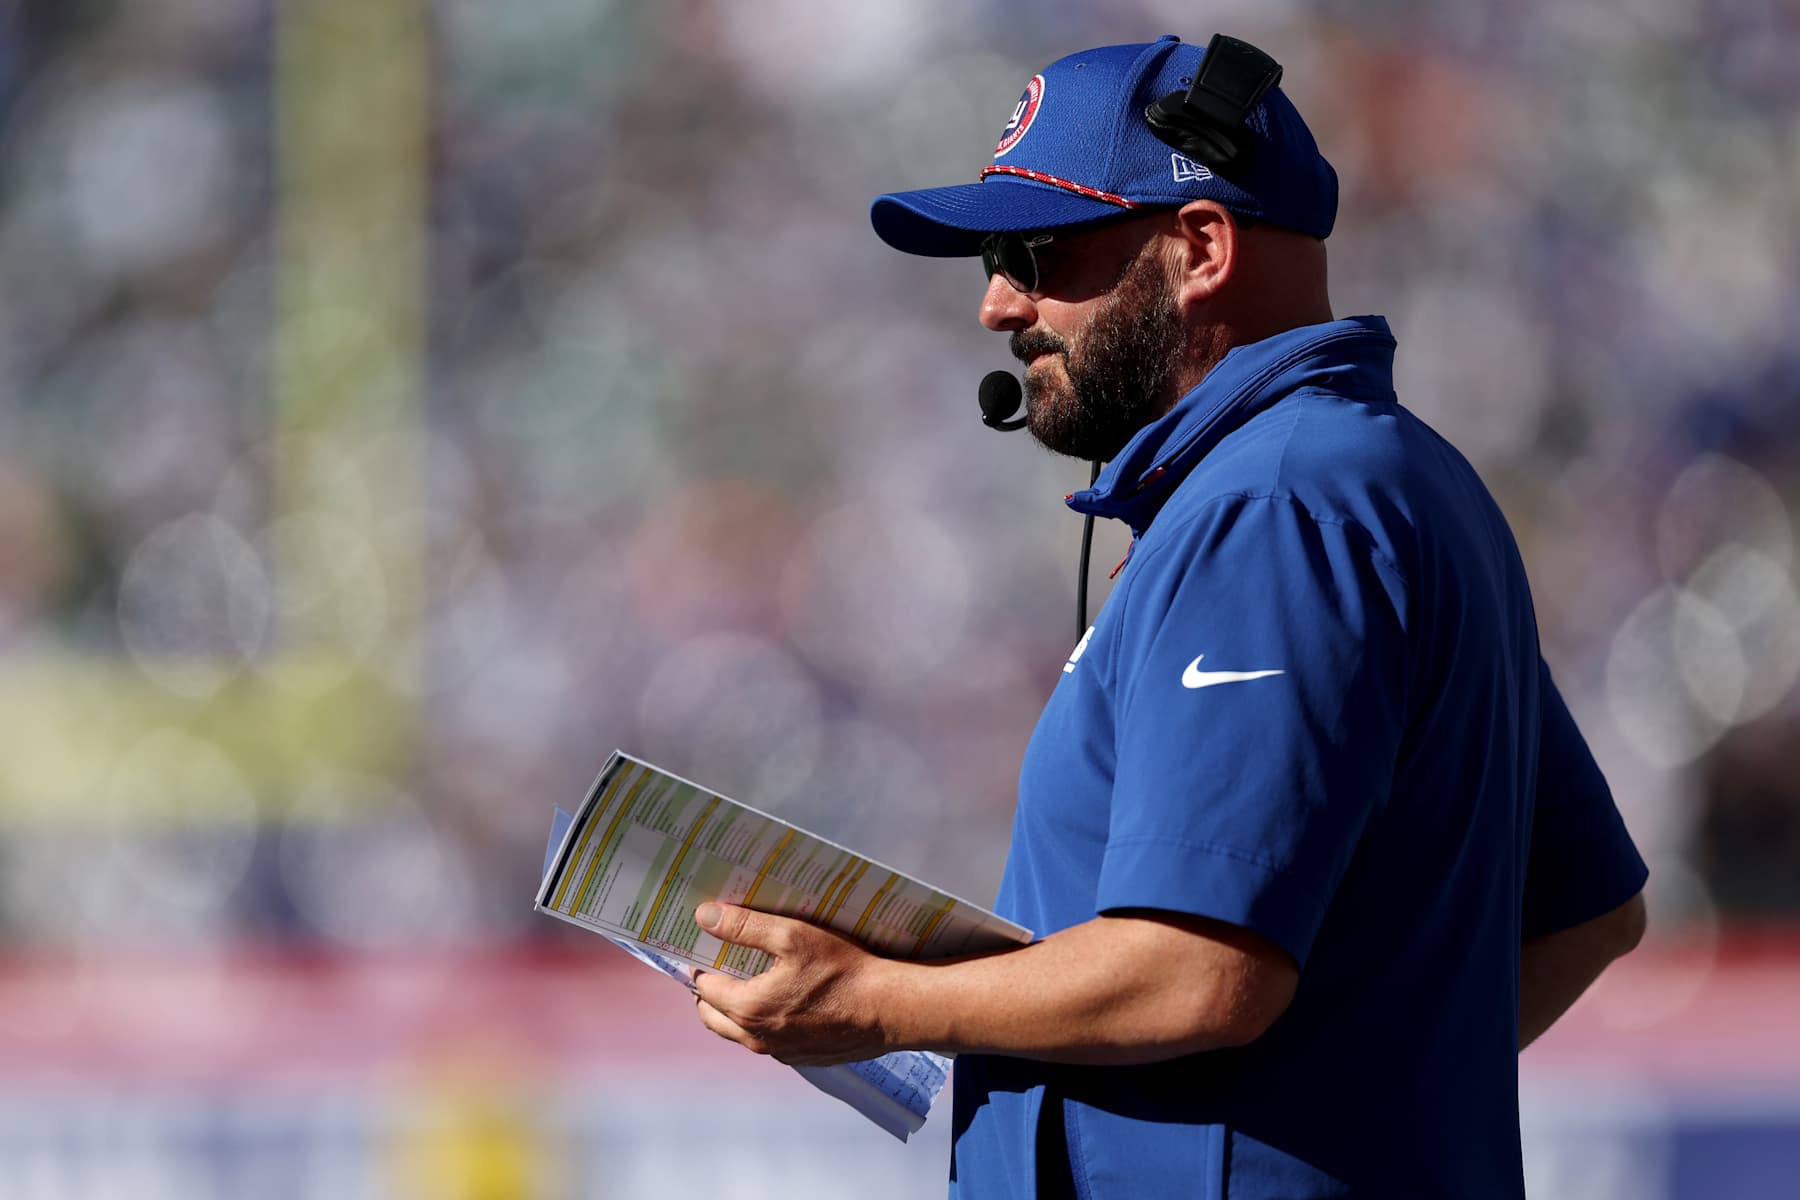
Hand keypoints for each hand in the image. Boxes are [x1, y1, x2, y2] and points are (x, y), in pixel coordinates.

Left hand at [690, 902, 897, 1066]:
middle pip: (712, 1016)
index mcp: (747, 1008)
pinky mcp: (799, 1057)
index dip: (700, 965)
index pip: (703, 987)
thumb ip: (745, 926)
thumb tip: (704, 916)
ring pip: (738, 1032)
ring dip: (734, 1009)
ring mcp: (778, 1052)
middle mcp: (756, 1037)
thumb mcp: (792, 936)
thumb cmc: (842, 970)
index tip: (704, 948)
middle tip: (721, 965)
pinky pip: (767, 1040)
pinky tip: (783, 1000)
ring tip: (750, 980)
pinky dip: (762, 1022)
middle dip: (709, 992)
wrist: (887, 1010)